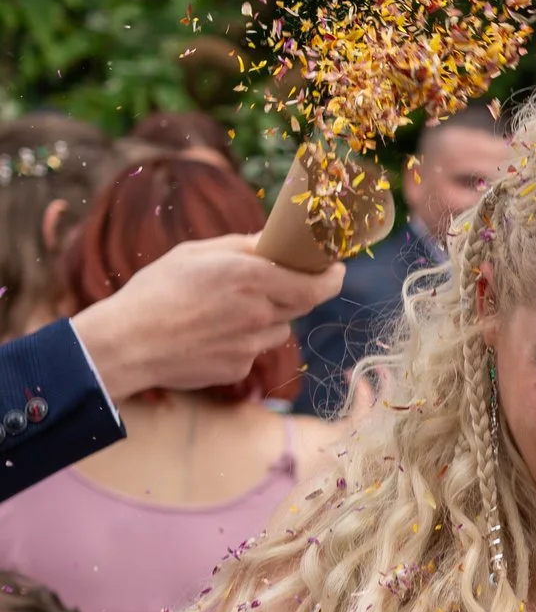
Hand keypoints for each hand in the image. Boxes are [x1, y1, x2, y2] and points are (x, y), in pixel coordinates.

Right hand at [70, 235, 343, 399]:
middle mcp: (259, 311)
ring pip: (279, 327)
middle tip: (275, 282)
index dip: (332, 277)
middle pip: (301, 303)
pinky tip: (209, 334)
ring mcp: (252, 344)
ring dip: (267, 316)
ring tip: (225, 310)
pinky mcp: (240, 368)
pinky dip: (242, 339)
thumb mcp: (195, 254)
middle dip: (295, 290)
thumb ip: (240, 247)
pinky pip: (254, 349)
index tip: (334, 269)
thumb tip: (272, 243)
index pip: (318, 283)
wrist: (125, 345)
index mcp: (251, 276)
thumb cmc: (155, 292)